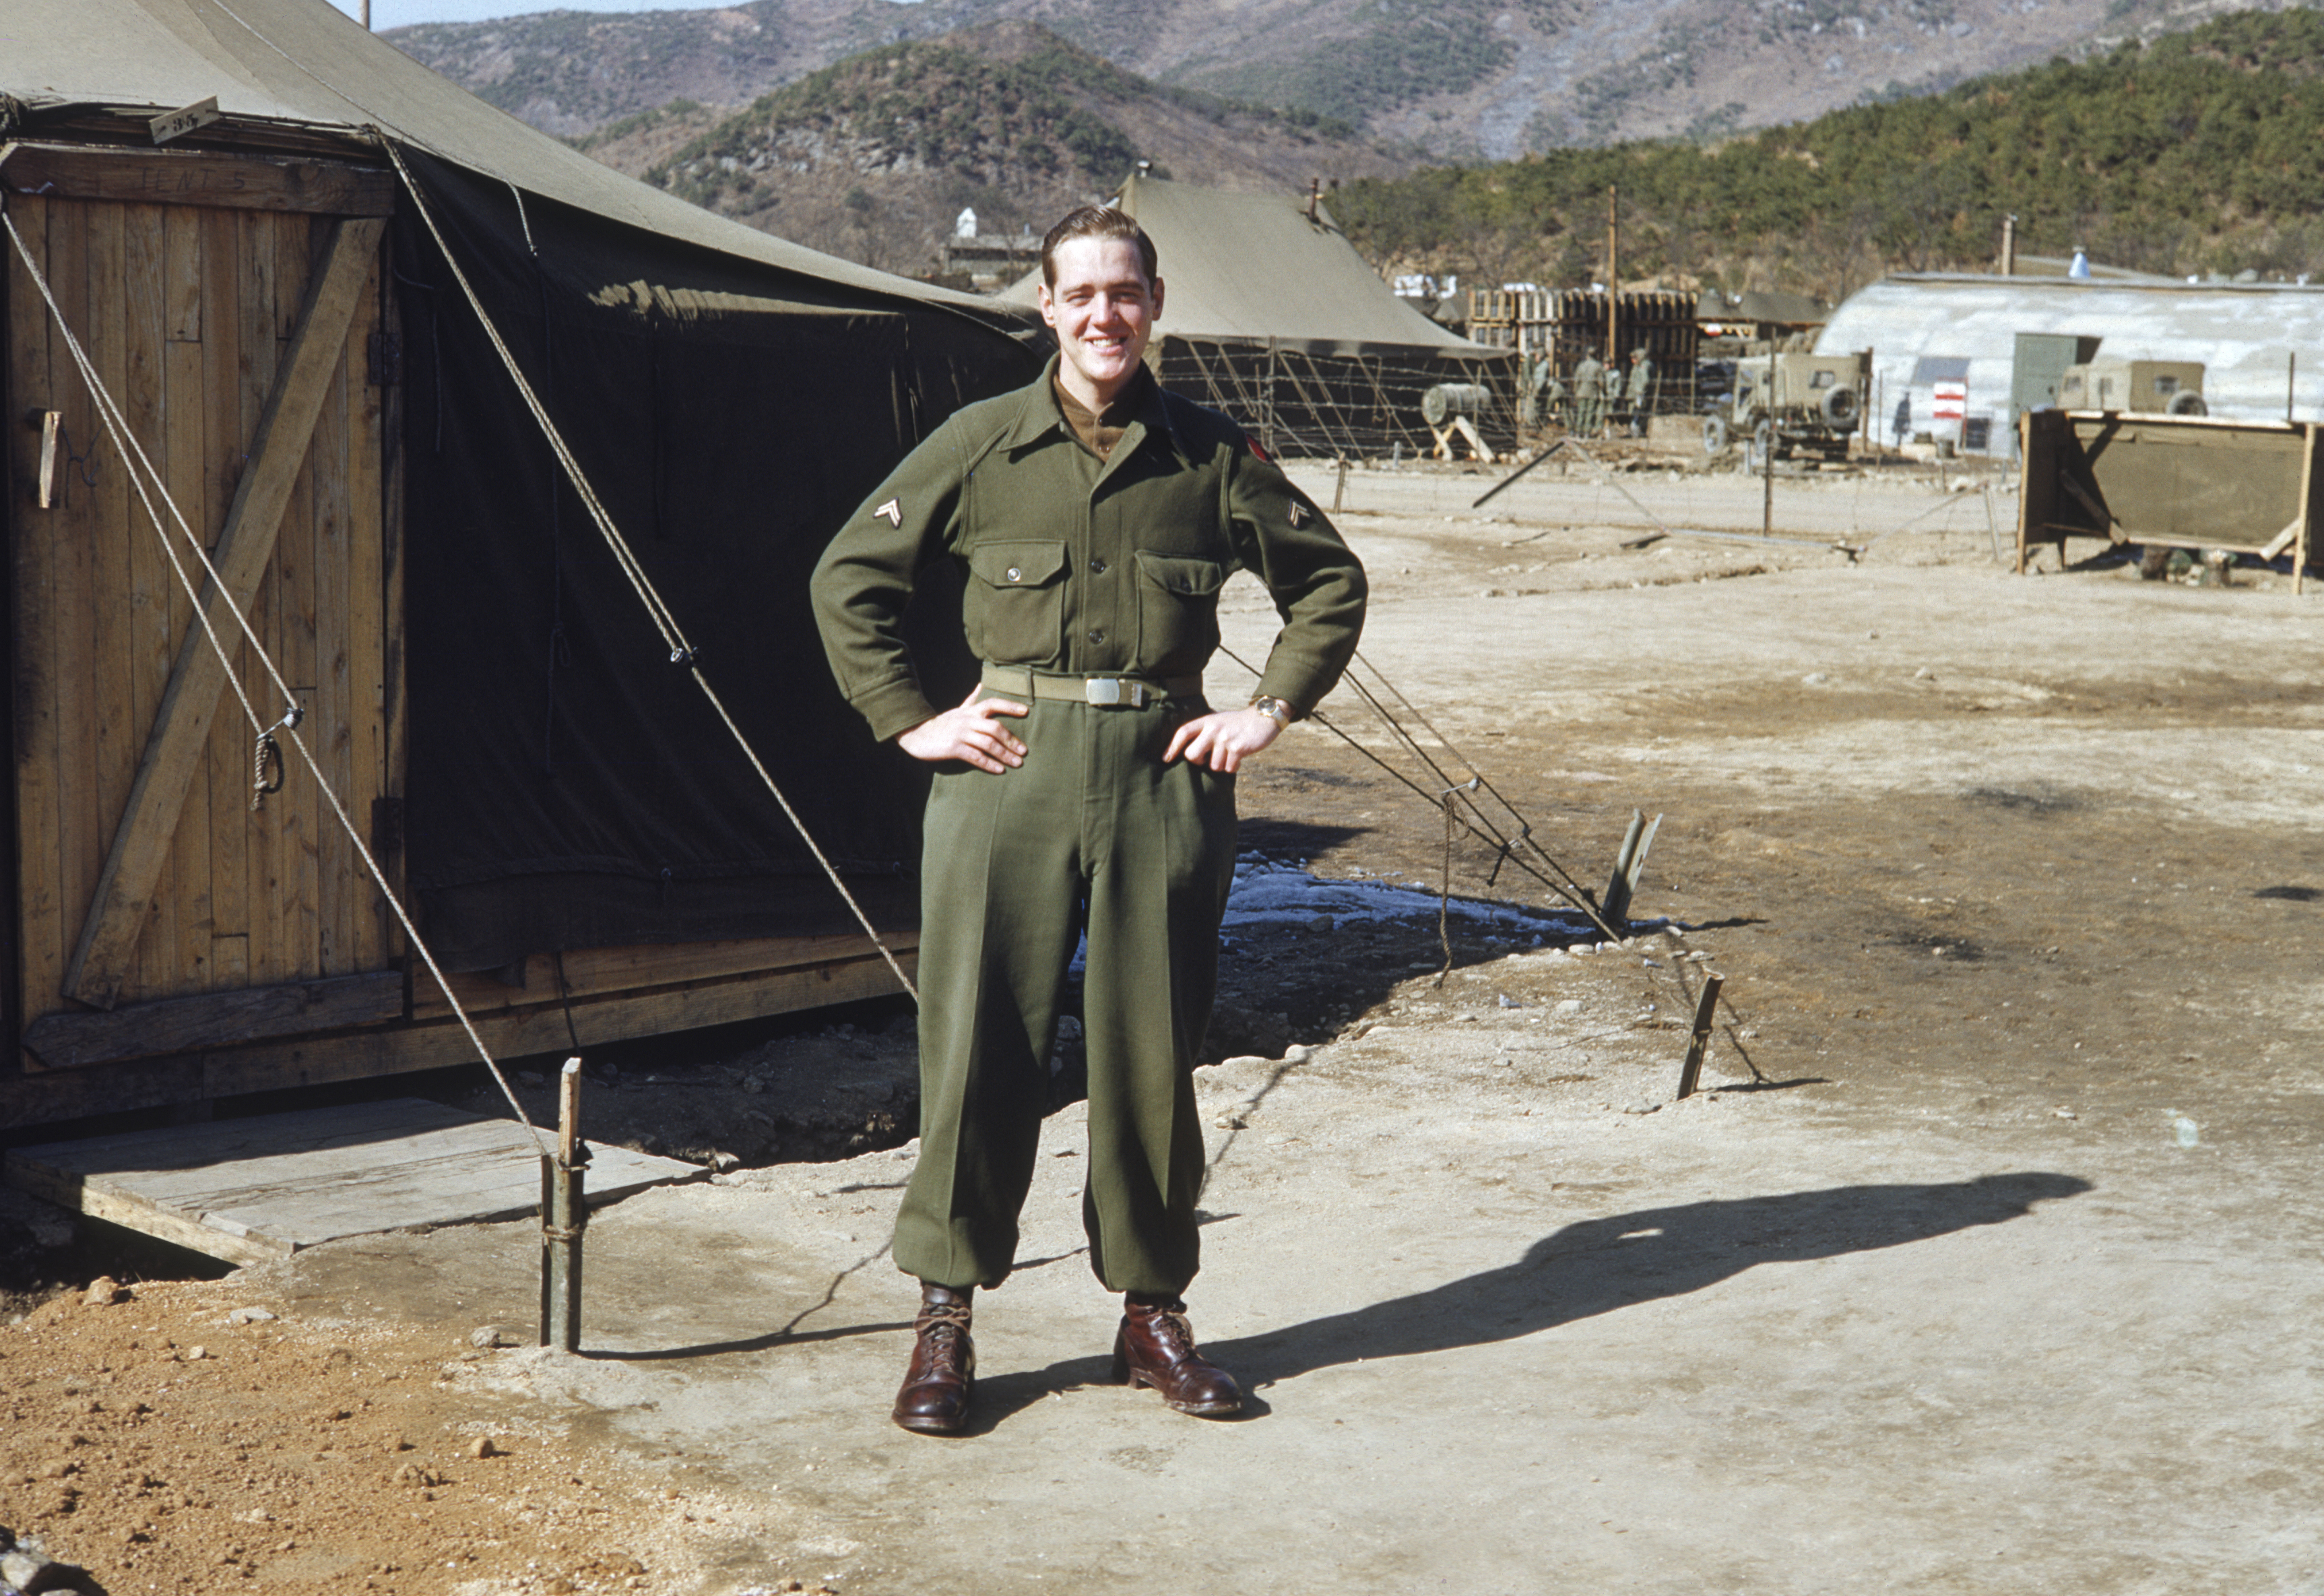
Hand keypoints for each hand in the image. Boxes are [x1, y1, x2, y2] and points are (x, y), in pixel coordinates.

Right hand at [896, 686, 1028, 771]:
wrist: (917, 734)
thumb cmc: (941, 723)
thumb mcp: (957, 710)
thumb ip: (971, 699)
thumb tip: (981, 684)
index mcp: (970, 711)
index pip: (993, 703)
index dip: (1010, 706)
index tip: (1026, 711)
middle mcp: (967, 720)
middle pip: (995, 727)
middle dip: (1012, 740)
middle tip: (1024, 751)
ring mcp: (960, 734)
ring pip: (988, 743)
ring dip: (1004, 754)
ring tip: (1017, 763)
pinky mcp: (953, 748)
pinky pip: (975, 756)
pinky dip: (989, 763)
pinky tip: (1000, 770)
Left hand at [1163, 708, 1282, 772]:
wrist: (1263, 719)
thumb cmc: (1238, 723)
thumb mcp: (1219, 720)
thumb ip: (1205, 730)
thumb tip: (1187, 747)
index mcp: (1207, 721)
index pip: (1183, 732)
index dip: (1172, 746)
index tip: (1166, 758)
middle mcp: (1213, 729)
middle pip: (1192, 755)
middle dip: (1199, 761)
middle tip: (1208, 758)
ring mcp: (1225, 738)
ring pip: (1213, 766)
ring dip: (1222, 764)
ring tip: (1230, 753)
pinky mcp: (1237, 748)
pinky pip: (1229, 768)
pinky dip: (1234, 766)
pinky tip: (1239, 756)